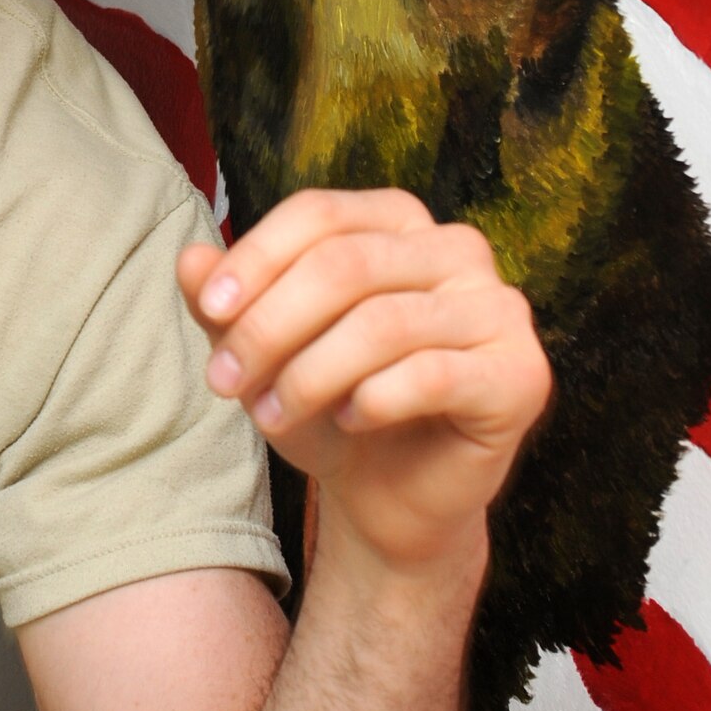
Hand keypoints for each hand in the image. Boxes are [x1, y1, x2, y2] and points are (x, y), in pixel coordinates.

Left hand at [177, 189, 552, 578]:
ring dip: (309, 374)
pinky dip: (370, 400)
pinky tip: (346, 420)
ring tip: (269, 415)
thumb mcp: (264, 353)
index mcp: (398, 221)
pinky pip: (431, 375)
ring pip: (382, 322)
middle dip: (269, 325)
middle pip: (345, 265)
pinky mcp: (521, 374)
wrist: (391, 497)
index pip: (320, 214)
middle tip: (221, 379)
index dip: (256, 258)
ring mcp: (499, 309)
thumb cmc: (328, 406)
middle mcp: (458, 249)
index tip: (209, 311)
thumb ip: (226, 304)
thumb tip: (189, 259)